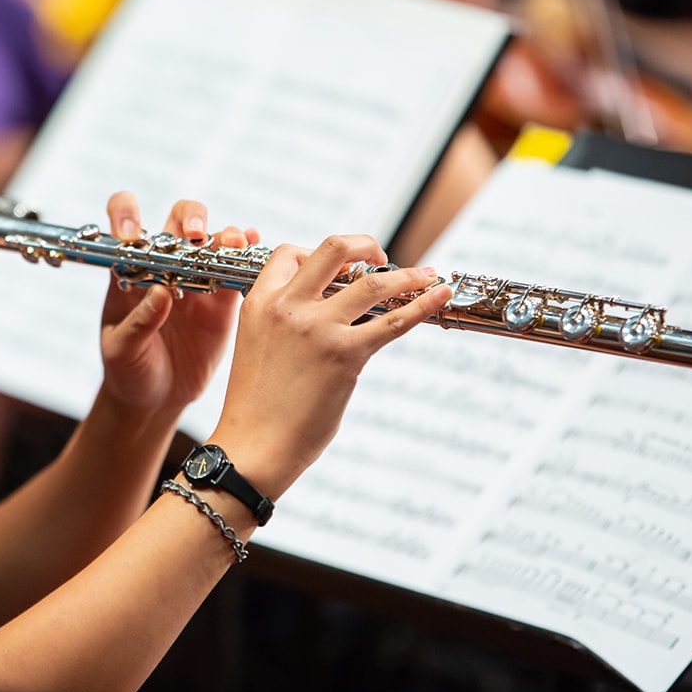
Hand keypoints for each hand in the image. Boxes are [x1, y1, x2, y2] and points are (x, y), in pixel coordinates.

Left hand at [99, 192, 259, 418]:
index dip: (127, 216)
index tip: (133, 234)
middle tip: (196, 236)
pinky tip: (256, 249)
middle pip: (180, 221)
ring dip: (226, 235)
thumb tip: (159, 293)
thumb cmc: (129, 371)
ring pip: (215, 242)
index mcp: (132, 271)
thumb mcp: (122, 351)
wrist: (158, 399)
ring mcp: (198, 280)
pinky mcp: (224, 301)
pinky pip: (238, 271)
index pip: (126, 227)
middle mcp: (167, 267)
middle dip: (191, 218)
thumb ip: (138, 323)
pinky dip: (250, 256)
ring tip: (236, 242)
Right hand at [210, 234, 451, 498]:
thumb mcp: (257, 346)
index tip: (341, 266)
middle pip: (334, 247)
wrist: (252, 448)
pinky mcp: (344, 355)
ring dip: (406, 274)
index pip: (290, 252)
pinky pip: (393, 321)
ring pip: (371, 282)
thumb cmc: (257, 406)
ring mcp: (317, 329)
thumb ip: (286, 320)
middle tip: (381, 256)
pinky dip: (422, 304)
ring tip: (427, 274)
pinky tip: (440, 295)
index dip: (318, 253)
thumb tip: (326, 309)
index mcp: (260, 302)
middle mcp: (287, 307)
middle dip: (365, 243)